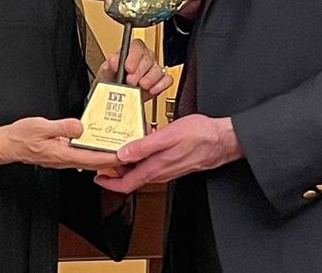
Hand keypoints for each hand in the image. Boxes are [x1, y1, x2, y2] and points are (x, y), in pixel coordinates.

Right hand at [0, 117, 122, 169]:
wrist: (7, 145)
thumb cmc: (20, 137)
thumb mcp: (40, 127)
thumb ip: (61, 127)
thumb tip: (80, 126)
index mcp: (63, 154)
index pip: (94, 158)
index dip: (112, 157)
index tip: (126, 153)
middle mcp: (66, 159)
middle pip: (96, 162)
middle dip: (114, 159)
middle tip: (130, 152)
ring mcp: (64, 158)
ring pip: (90, 160)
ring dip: (105, 156)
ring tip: (119, 147)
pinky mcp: (61, 154)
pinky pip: (82, 155)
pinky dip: (94, 151)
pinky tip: (98, 144)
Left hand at [93, 115, 243, 192]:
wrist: (223, 140)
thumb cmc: (200, 137)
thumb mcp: (167, 136)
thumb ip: (143, 147)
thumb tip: (122, 154)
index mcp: (155, 168)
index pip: (126, 184)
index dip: (109, 182)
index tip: (98, 177)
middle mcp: (160, 172)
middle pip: (132, 177)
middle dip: (116, 169)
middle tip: (105, 157)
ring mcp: (168, 168)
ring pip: (142, 170)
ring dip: (129, 162)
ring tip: (121, 147)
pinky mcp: (174, 163)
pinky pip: (152, 164)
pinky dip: (142, 156)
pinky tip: (143, 143)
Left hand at [96, 38, 172, 100]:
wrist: (115, 95)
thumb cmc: (112, 79)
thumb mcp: (106, 71)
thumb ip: (109, 65)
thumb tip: (113, 60)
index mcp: (131, 51)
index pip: (137, 46)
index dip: (134, 56)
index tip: (128, 67)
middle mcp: (144, 58)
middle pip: (148, 57)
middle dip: (139, 71)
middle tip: (130, 80)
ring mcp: (154, 69)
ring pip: (158, 69)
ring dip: (150, 79)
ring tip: (141, 86)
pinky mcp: (160, 81)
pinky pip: (167, 80)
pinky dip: (160, 85)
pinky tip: (151, 90)